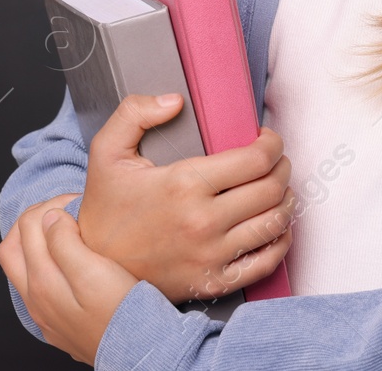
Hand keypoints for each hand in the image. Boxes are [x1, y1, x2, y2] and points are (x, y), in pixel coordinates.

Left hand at [18, 207, 139, 363]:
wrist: (138, 350)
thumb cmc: (121, 312)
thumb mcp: (94, 271)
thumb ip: (65, 243)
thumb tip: (50, 219)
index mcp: (41, 281)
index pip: (27, 226)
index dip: (51, 205)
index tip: (77, 203)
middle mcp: (35, 299)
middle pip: (12, 247)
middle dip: (32, 221)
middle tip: (63, 212)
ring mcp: (43, 313)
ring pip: (20, 268)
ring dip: (35, 242)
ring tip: (65, 232)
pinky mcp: (56, 322)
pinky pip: (35, 286)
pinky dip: (43, 263)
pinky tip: (68, 261)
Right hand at [78, 93, 295, 303]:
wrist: (94, 264)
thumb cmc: (105, 207)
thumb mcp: (106, 151)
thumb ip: (135, 113)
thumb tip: (176, 101)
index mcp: (183, 184)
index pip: (255, 160)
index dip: (272, 143)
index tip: (268, 139)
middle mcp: (202, 222)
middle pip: (271, 189)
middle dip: (282, 167)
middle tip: (276, 160)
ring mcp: (211, 255)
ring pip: (274, 223)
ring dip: (287, 200)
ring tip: (279, 188)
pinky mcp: (214, 282)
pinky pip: (266, 262)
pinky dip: (280, 241)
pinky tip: (276, 226)